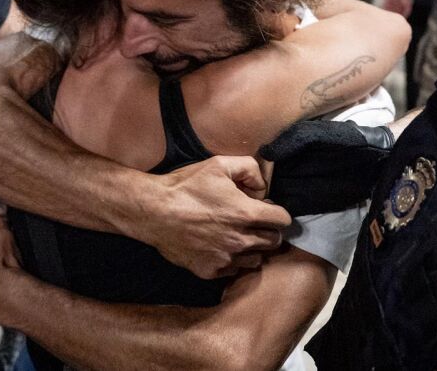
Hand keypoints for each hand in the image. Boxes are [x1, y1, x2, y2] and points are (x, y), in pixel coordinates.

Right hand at [141, 156, 291, 279]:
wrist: (153, 211)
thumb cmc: (185, 186)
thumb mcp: (218, 164)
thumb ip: (249, 169)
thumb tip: (262, 186)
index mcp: (246, 213)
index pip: (283, 220)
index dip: (276, 212)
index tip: (265, 209)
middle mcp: (241, 240)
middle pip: (274, 241)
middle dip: (268, 230)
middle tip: (254, 222)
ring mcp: (226, 259)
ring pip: (257, 259)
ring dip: (253, 247)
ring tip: (239, 236)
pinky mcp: (211, 271)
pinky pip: (234, 270)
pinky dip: (233, 260)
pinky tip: (221, 246)